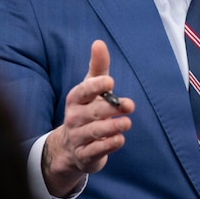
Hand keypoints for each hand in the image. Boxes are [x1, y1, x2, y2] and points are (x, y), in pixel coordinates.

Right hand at [43, 40, 133, 196]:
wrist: (71, 147)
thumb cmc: (86, 110)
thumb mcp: (90, 88)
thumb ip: (97, 67)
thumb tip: (99, 43)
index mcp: (75, 99)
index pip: (83, 91)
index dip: (95, 86)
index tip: (111, 82)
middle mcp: (74, 118)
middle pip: (92, 112)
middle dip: (111, 108)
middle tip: (129, 105)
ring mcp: (78, 138)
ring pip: (95, 132)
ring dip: (112, 127)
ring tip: (127, 124)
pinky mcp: (84, 155)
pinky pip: (95, 151)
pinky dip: (108, 146)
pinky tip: (120, 140)